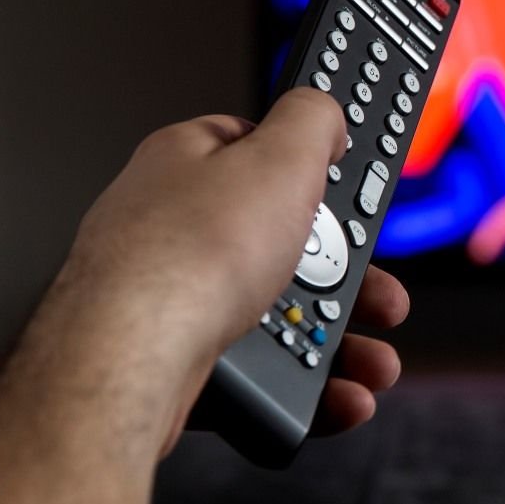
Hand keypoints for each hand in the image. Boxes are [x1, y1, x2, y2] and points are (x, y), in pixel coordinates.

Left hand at [57, 88, 408, 451]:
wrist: (126, 362)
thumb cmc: (186, 257)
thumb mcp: (280, 156)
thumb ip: (311, 119)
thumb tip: (322, 111)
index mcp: (187, 161)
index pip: (260, 147)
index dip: (315, 169)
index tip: (352, 190)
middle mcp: (170, 223)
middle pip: (277, 240)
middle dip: (341, 273)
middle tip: (377, 290)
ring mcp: (167, 294)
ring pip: (269, 312)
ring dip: (333, 337)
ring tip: (368, 358)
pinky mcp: (168, 355)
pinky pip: (250, 367)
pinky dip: (298, 383)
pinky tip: (328, 392)